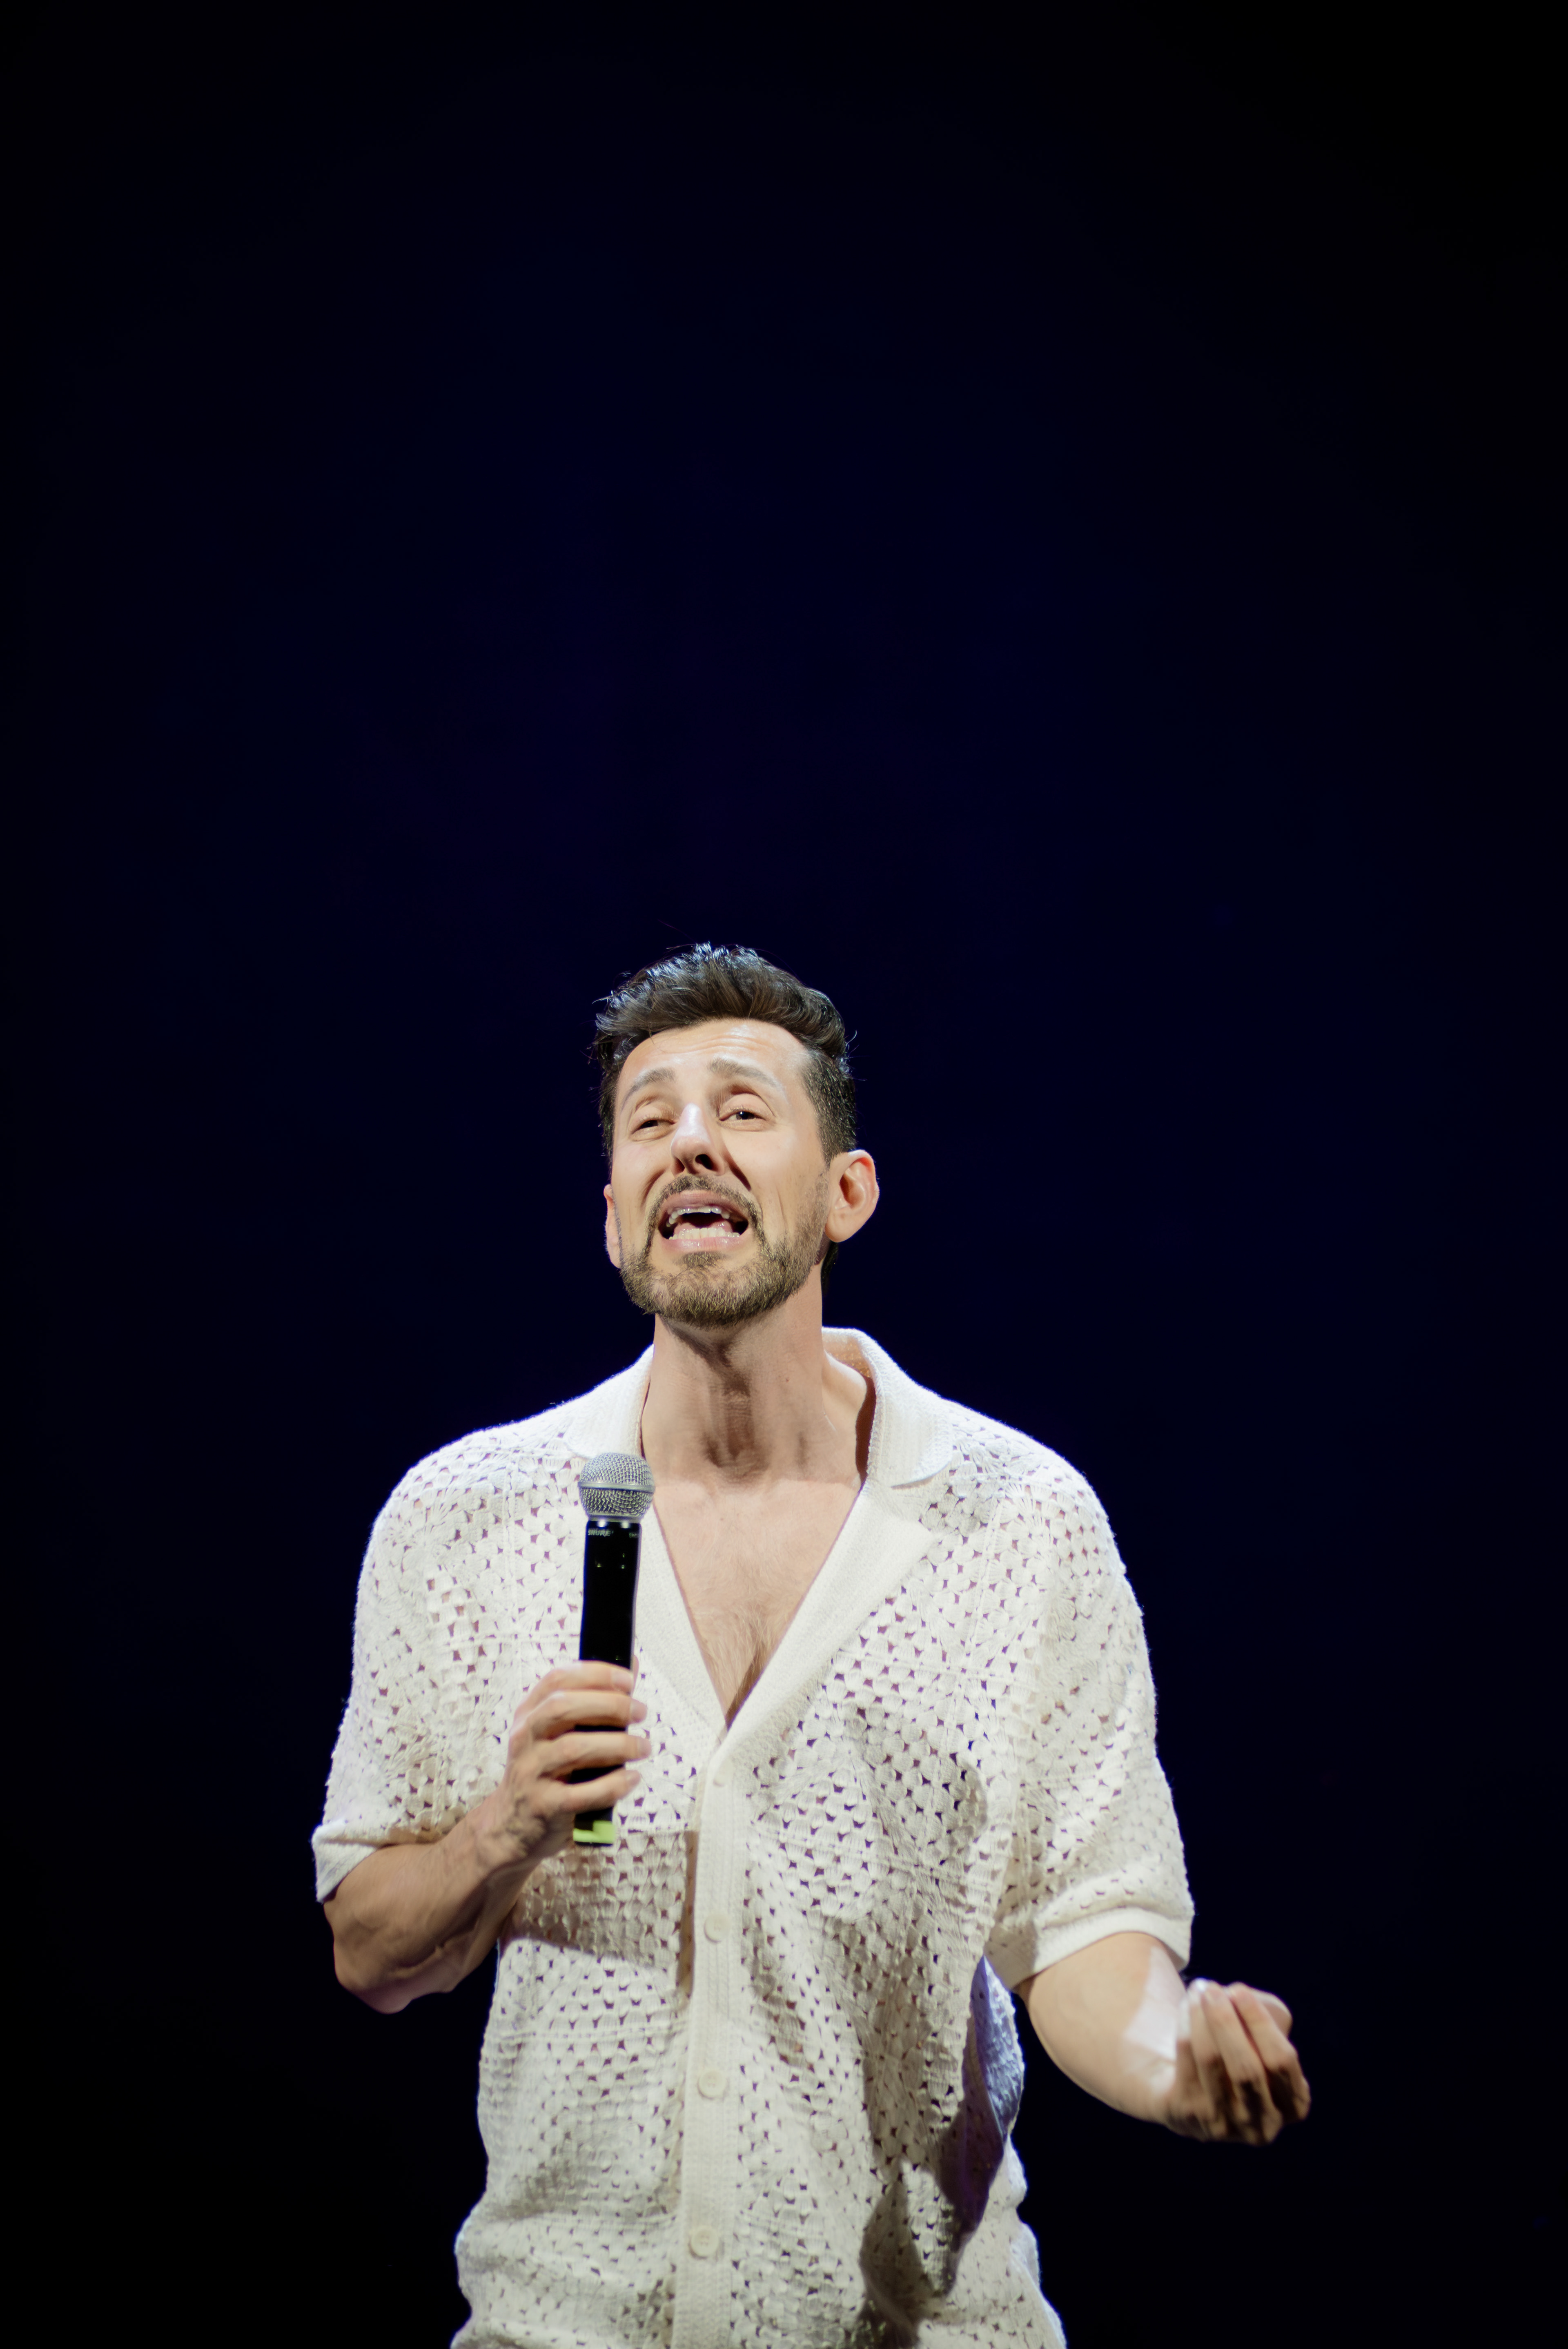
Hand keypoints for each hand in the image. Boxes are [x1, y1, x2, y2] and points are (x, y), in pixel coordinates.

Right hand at [475, 1660, 649, 1872]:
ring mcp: (531, 1772)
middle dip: (609, 1705)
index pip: (557, 1679)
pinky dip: (612, 1785)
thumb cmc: (546, 1771)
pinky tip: (631, 1779)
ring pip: (573, 1749)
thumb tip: (631, 1665)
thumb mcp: (557, 1733)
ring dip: (617, 1745)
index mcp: (529, 1714)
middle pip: (563, 1707)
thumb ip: (592, 1701)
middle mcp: (525, 1739)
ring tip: (643, 1746)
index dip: (595, 1674)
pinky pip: (581, 1793)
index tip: (628, 1679)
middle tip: (640, 1712)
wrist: (511, 1825)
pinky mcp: (543, 1806)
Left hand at [1159, 1979, 1310, 2144]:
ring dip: (1203, 2018)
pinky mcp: (1188, 2115)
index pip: (1281, 2062)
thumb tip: (1240, 1998)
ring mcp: (1223, 2125)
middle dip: (1227, 2022)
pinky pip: (1187, 2061)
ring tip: (1200, 1989)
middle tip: (1212, 1989)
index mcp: (1292, 2106)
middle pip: (1246, 2068)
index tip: (1239, 1991)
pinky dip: (1186, 2025)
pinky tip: (1188, 2005)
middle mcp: (1260, 2125)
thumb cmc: (1242, 2050)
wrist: (1197, 2082)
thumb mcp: (1267, 2037)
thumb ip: (1270, 2015)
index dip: (1260, 2022)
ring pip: (1212, 2061)